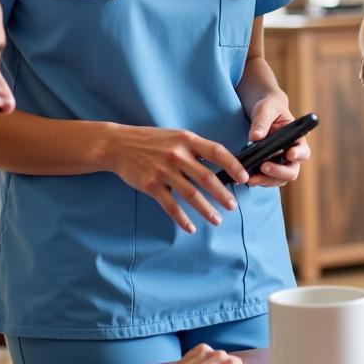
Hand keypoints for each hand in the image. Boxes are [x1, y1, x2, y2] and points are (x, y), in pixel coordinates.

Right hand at [104, 124, 248, 231]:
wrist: (119, 145)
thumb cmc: (152, 140)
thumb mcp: (177, 136)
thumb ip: (196, 148)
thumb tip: (221, 164)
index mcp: (187, 140)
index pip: (217, 152)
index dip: (233, 165)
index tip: (244, 177)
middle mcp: (177, 155)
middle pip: (206, 177)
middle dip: (222, 194)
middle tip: (233, 205)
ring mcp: (164, 171)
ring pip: (191, 194)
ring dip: (206, 209)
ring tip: (217, 219)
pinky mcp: (151, 185)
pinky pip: (170, 206)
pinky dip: (182, 218)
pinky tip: (190, 227)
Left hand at [246, 97, 310, 186]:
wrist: (263, 114)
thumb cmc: (270, 108)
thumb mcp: (266, 109)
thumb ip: (261, 122)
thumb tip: (255, 137)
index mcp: (297, 138)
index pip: (303, 151)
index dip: (298, 154)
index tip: (290, 154)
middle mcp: (292, 154)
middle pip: (292, 171)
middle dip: (278, 172)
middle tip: (264, 167)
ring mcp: (281, 163)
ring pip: (279, 179)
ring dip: (266, 180)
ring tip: (250, 178)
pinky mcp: (270, 167)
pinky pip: (267, 179)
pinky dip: (258, 180)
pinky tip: (246, 178)